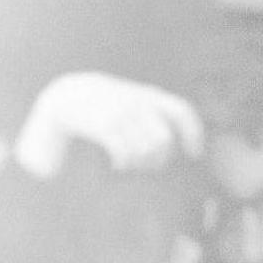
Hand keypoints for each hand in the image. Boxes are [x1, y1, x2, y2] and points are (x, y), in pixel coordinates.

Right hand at [14, 69, 204, 183]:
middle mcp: (139, 103)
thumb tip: (168, 144)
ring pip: (145, 151)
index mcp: (149, 96)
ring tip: (131, 166)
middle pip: (164, 140)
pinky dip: (124, 164)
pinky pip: (125, 153)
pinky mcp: (106, 126)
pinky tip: (118, 166)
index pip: (182, 112)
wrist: (67, 96)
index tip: (195, 154)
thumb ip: (150, 114)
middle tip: (149, 167)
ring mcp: (123, 114)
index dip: (193, 134)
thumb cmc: (102, 105)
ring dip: (140, 165)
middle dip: (160, 159)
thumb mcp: (129, 101)